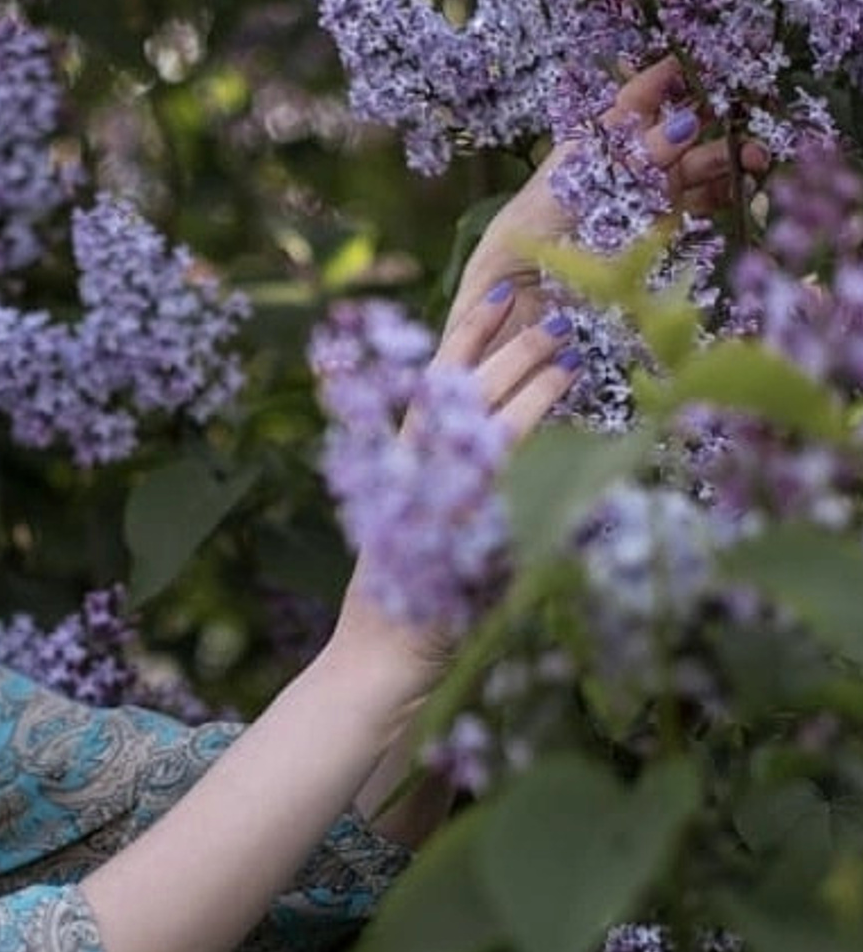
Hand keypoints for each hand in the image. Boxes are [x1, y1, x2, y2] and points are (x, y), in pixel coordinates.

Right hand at [335, 280, 579, 678]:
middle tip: (554, 311)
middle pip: (461, 387)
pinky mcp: (458, 527)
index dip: (467, 332)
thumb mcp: (432, 529)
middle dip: (509, 345)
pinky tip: (564, 410)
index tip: (498, 289)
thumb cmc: (415, 602)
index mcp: (402, 461)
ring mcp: (432, 496)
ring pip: (481, 418)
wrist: (381, 661)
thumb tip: (509, 436)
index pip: (435, 378)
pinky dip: (531, 433)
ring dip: (527, 380)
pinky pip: (499, 468)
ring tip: (570, 350)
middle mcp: (411, 469)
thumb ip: (462, 482)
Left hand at [447, 57, 768, 337]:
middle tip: (748, 118)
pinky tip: (750, 194)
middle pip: (684, 129)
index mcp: (605, 135)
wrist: (527, 284)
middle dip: (718, 120)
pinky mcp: (665, 228)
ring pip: (702, 166)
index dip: (672, 75)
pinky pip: (705, 205)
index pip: (643, 95)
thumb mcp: (584, 178)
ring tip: (757, 158)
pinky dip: (730, 198)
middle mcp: (633, 158)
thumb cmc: (538, 222)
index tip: (704, 58)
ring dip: (732, 159)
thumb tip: (684, 123)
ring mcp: (652, 192)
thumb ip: (636, 154)